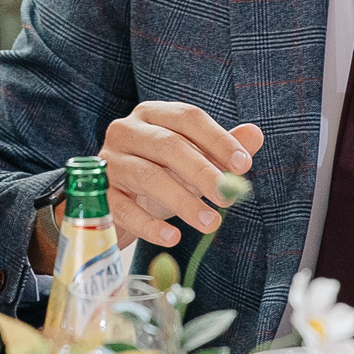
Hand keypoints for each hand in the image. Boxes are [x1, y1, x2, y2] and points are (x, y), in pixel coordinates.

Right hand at [98, 102, 261, 249]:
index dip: (218, 139)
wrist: (116, 203)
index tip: (244, 164)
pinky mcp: (99, 195)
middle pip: (168, 145)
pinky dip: (150, 226)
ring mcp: (109, 162)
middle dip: (203, 172)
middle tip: (229, 197)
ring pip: (148, 176)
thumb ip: (220, 147)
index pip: (188, 118)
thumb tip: (255, 134)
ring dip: (183, 201)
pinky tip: (173, 237)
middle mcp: (126, 131)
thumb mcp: (191, 160)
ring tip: (210, 223)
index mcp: (152, 115)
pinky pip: (124, 210)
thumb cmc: (159, 173)